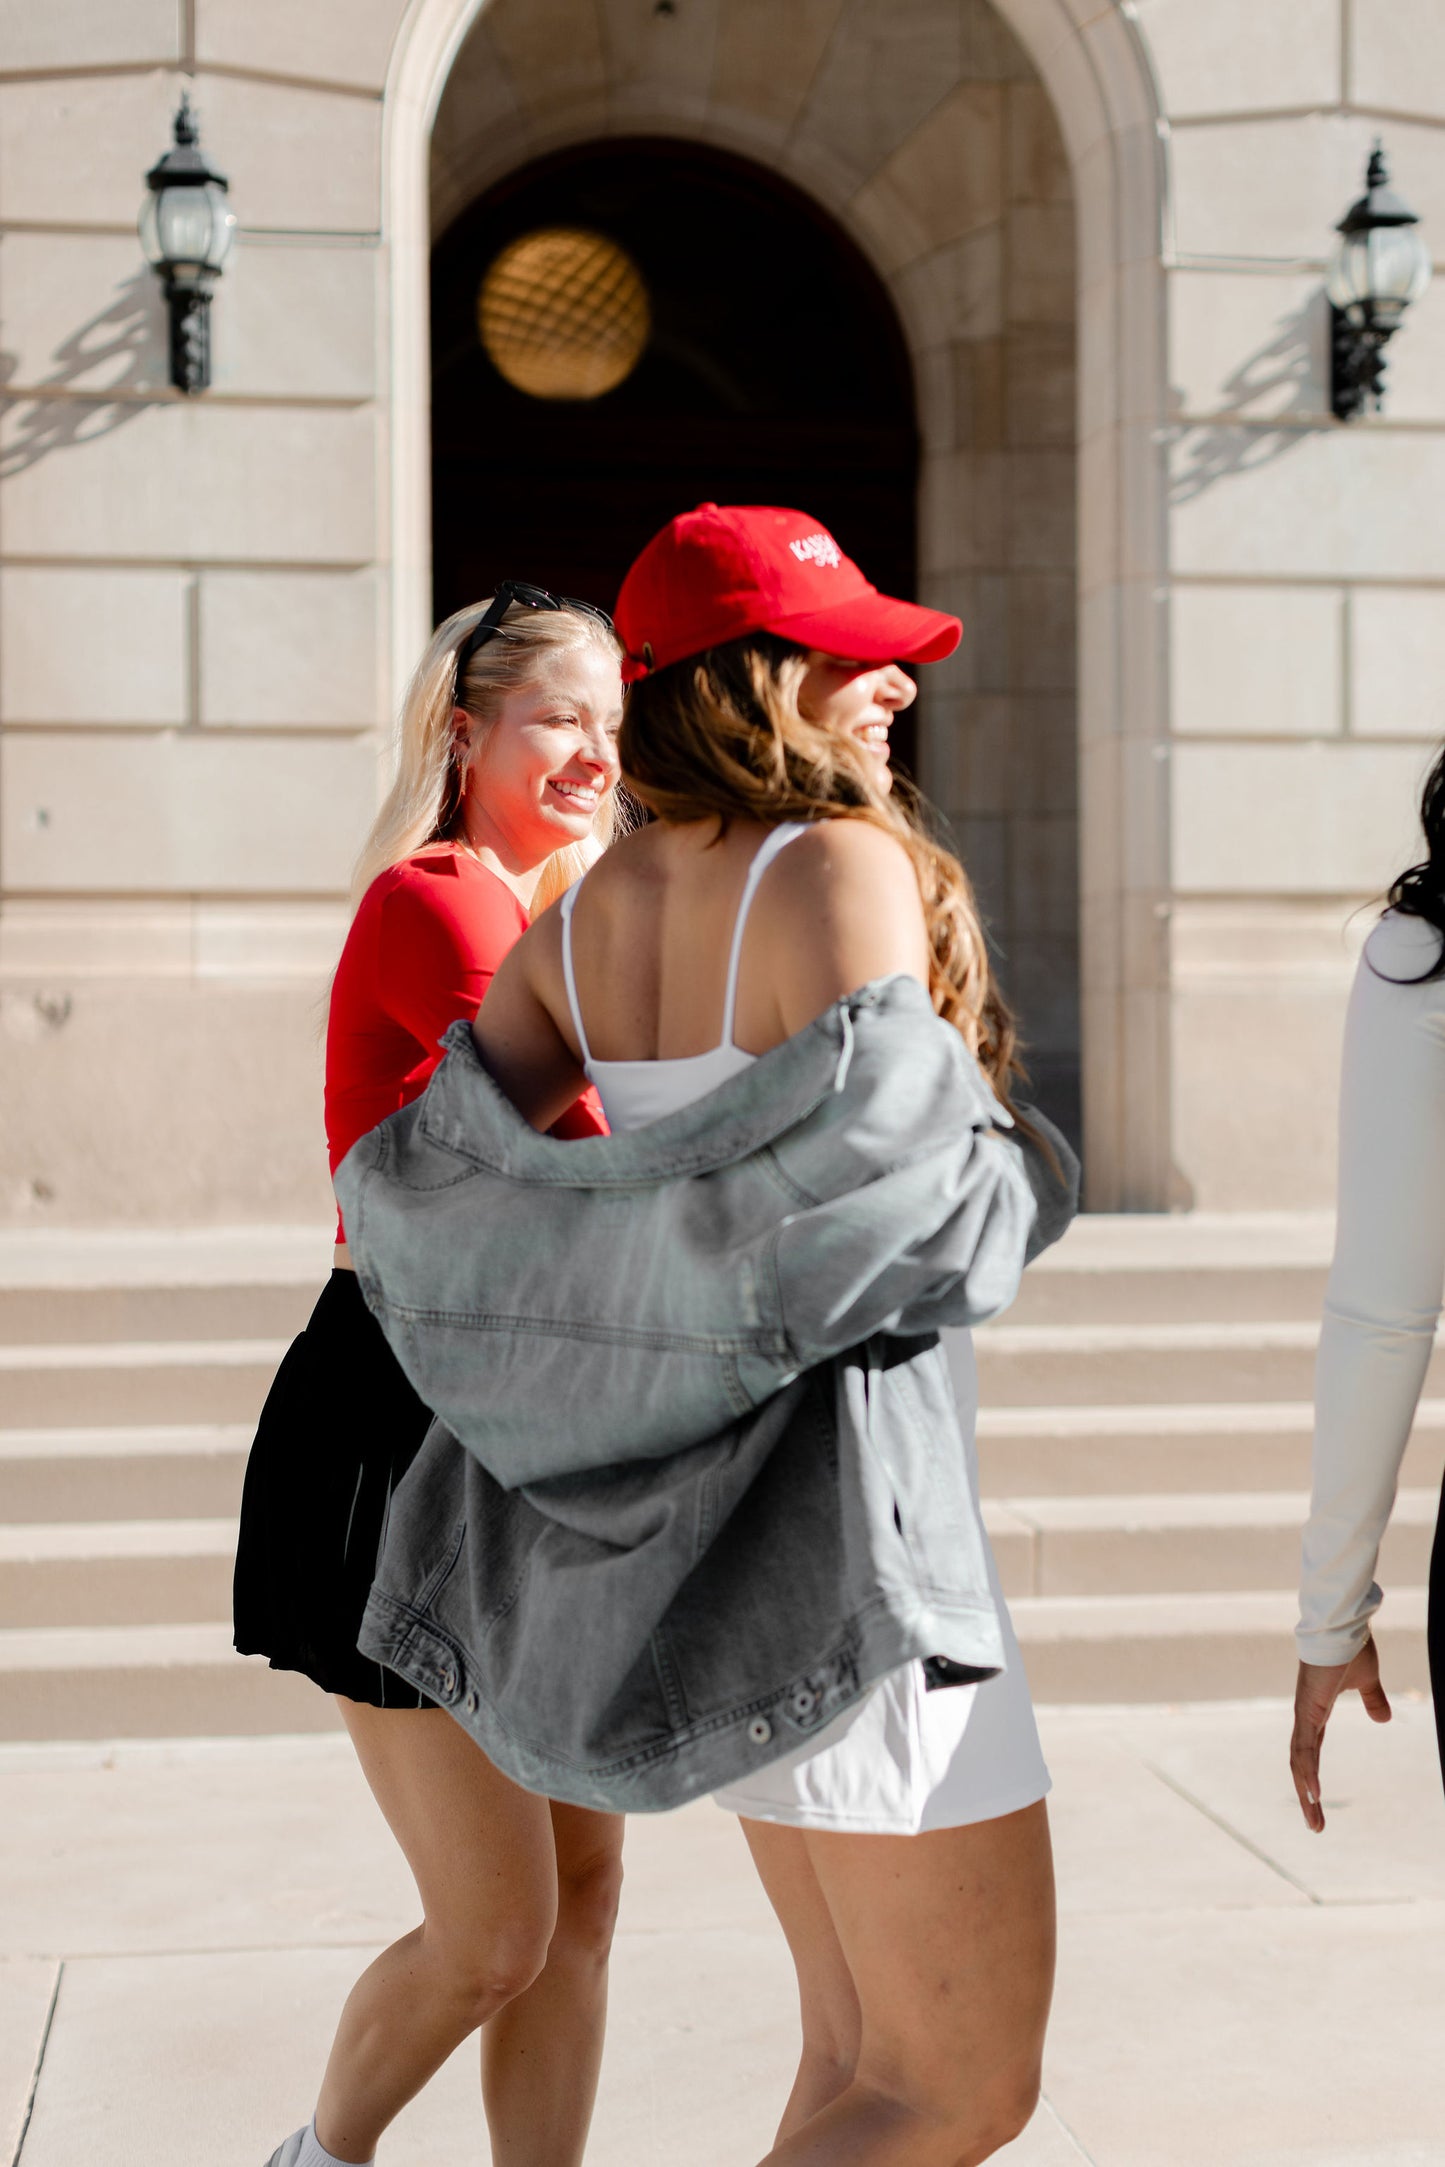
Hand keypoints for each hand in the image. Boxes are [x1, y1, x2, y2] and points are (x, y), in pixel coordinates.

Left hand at [1289, 1634, 1391, 1832]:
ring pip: (1299, 1761)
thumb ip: (1373, 1700)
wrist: (1343, 1625)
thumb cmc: (1352, 1647)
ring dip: (1306, 1791)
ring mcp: (1304, 1713)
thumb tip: (1383, 1719)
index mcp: (1316, 1712)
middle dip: (1307, 1796)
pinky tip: (1311, 1791)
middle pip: (1301, 1763)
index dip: (1311, 1777)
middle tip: (1316, 1826)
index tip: (1317, 1801)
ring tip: (1314, 1820)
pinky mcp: (1308, 1708)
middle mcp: (1306, 1716)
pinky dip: (1307, 1769)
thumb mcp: (1367, 1682)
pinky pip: (1305, 1745)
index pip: (1310, 1752)